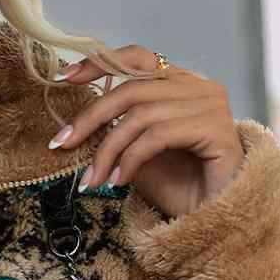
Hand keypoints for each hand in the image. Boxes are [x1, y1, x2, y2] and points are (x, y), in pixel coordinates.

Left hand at [49, 44, 244, 220]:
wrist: (214, 221)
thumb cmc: (179, 189)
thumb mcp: (136, 156)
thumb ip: (116, 132)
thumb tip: (76, 125)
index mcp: (181, 84)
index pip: (137, 58)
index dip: (99, 63)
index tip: (63, 78)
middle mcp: (199, 87)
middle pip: (132, 88)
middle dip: (91, 117)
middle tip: (62, 143)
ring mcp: (210, 105)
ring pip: (141, 115)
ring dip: (108, 150)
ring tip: (93, 179)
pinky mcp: (216, 129)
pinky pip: (159, 135)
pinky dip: (131, 159)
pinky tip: (119, 182)